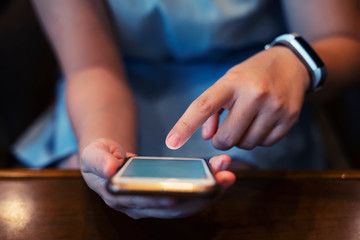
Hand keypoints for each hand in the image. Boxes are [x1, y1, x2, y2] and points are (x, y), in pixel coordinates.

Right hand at [81, 138, 234, 218]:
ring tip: (228, 173)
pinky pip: (189, 194)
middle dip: (200, 195)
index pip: (144, 205)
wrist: (109, 160)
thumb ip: (99, 160)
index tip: (179, 194)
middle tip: (222, 179)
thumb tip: (109, 170)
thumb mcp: (93, 154)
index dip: (161, 201)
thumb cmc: (101, 157)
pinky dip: (206, 185)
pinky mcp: (168, 195)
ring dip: (209, 190)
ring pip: (187, 203)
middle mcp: (141, 207)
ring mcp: (156, 203)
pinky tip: (220, 172)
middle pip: (174, 207)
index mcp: (121, 199)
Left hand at [166, 46, 309, 149]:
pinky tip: (261, 123)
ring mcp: (274, 107)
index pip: (203, 106)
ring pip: (246, 144)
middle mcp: (254, 94)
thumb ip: (212, 110)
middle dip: (221, 140)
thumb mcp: (228, 82)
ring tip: (246, 121)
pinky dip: (258, 139)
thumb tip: (207, 137)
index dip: (185, 126)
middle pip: (226, 137)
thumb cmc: (252, 75)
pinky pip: (265, 144)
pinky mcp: (289, 118)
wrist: (291, 64)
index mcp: (232, 82)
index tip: (171, 142)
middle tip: (224, 131)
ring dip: (240, 139)